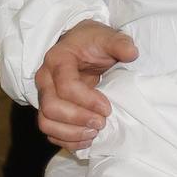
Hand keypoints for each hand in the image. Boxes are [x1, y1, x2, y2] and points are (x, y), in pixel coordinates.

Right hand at [34, 20, 137, 149]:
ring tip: (94, 133)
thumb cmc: (94, 42)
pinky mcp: (49, 108)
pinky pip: (49, 131)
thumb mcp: (108, 37)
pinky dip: (66, 140)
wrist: (81, 45)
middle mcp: (45, 79)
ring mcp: (44, 95)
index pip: (65, 86)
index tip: (107, 108)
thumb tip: (132, 53)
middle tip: (102, 123)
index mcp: (57, 60)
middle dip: (78, 119)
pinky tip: (86, 140)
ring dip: (71, 133)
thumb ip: (119, 43)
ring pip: (46, 122)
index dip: (87, 101)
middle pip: (51, 108)